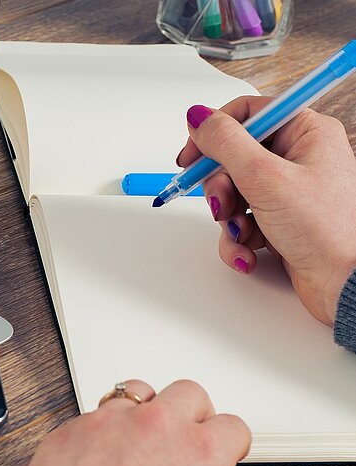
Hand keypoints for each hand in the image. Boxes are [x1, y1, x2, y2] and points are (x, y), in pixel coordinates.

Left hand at [16, 380, 249, 465]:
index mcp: (199, 452)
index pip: (233, 428)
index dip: (228, 443)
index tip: (222, 450)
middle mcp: (159, 425)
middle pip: (190, 394)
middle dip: (191, 415)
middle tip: (183, 439)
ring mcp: (115, 419)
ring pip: (141, 390)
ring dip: (146, 409)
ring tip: (141, 436)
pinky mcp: (77, 424)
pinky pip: (99, 412)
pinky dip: (106, 427)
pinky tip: (103, 450)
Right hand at [178, 97, 355, 324]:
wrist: (347, 285)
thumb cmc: (327, 230)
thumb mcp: (265, 177)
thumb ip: (225, 143)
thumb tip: (199, 117)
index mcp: (305, 133)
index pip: (246, 114)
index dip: (213, 133)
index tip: (192, 155)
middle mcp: (298, 158)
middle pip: (232, 157)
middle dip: (220, 187)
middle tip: (222, 203)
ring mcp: (288, 191)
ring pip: (232, 192)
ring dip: (228, 218)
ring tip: (241, 232)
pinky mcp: (280, 221)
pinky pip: (241, 221)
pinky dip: (237, 238)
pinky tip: (248, 251)